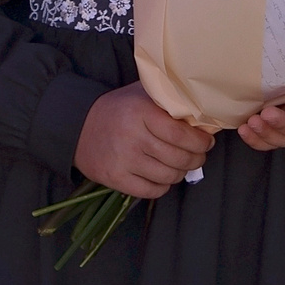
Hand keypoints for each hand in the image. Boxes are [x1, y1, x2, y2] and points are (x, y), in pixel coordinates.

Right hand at [72, 81, 215, 199]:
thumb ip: (167, 100)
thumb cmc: (118, 108)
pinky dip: (163, 186)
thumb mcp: (141, 94)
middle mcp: (133, 136)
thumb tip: (202, 114)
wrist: (78, 126)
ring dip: (181, 173)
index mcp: (141, 112)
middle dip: (196, 159)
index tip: (207, 142)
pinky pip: (151, 191)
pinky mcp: (115, 178)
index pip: (181, 135)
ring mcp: (123, 160)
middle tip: (199, 155)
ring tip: (181, 165)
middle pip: (178, 158)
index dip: (200, 142)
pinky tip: (163, 176)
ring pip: (168, 176)